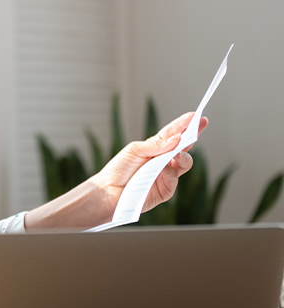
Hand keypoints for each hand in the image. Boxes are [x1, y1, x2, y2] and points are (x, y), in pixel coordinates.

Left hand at [92, 112, 207, 214]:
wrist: (109, 191)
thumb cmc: (119, 169)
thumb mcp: (135, 150)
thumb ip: (156, 145)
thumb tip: (177, 139)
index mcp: (155, 147)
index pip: (172, 134)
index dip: (184, 125)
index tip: (196, 116)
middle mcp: (163, 160)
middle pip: (183, 146)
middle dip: (193, 135)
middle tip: (199, 125)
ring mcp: (166, 175)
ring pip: (184, 162)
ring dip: (183, 154)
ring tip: (179, 151)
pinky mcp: (166, 190)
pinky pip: (174, 178)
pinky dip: (170, 171)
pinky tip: (165, 166)